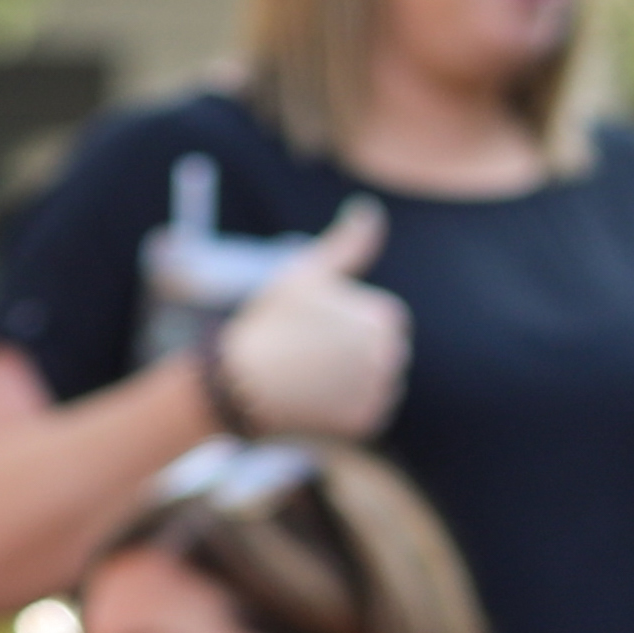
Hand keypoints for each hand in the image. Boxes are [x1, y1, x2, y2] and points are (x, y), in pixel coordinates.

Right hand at [211, 201, 404, 438]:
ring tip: (308, 376)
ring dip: (347, 382)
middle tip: (307, 354)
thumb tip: (370, 209)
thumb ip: (348, 244)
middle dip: (348, 353)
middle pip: (379, 354)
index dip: (343, 324)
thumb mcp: (308, 273)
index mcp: (385, 317)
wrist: (240, 381)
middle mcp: (393, 355)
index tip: (314, 328)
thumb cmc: (271, 321)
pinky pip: (364, 413)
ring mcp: (382, 392)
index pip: (380, 322)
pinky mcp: (369, 423)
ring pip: (374, 384)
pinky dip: (342, 410)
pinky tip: (312, 401)